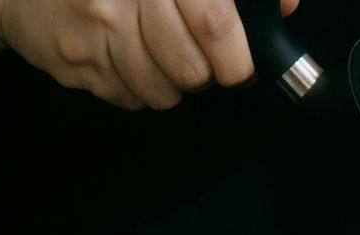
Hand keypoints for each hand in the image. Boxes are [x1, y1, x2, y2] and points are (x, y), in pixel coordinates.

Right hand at [0, 0, 298, 109]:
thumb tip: (283, 6)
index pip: (214, 22)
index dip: (234, 57)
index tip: (238, 67)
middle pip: (191, 69)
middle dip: (203, 74)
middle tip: (197, 61)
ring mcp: (96, 32)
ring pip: (163, 93)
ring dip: (170, 84)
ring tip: (157, 56)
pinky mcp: (76, 64)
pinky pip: (130, 99)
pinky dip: (136, 88)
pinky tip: (125, 59)